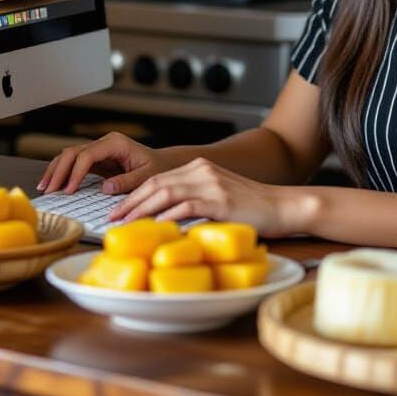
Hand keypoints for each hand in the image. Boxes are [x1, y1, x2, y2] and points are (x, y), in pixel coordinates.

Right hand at [37, 132, 172, 195]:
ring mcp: (99, 150)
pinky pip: (75, 164)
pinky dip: (63, 173)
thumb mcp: (148, 176)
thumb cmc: (158, 168)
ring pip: (70, 155)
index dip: (76, 172)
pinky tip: (54, 184)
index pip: (88, 155)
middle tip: (50, 190)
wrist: (163, 164)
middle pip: (73, 152)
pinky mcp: (96, 160)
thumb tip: (105, 187)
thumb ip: (128, 181)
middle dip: (59, 170)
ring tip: (45, 188)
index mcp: (116, 143)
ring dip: (56, 170)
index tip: (69, 190)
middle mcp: (105, 143)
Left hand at [108, 156, 307, 237]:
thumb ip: (195, 201)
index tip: (118, 210)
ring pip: (165, 192)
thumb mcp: (219, 197)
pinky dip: (167, 216)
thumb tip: (165, 221)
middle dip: (130, 202)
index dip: (134, 194)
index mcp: (200, 168)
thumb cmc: (252, 208)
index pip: (158, 179)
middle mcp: (202, 170)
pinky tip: (155, 227)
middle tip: (113, 219)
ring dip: (141, 210)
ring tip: (126, 225)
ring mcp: (211, 183)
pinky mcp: (220, 200)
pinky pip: (186, 206)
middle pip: (156, 183)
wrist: (283, 206)